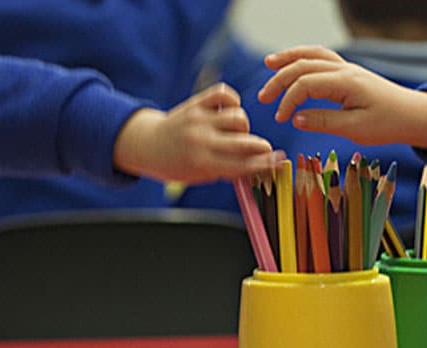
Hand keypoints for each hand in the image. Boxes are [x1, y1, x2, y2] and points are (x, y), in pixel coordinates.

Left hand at [114, 84, 280, 182]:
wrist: (147, 144)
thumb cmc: (177, 165)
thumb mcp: (200, 176)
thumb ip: (227, 171)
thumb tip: (258, 166)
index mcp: (201, 164)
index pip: (241, 165)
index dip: (264, 163)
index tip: (279, 161)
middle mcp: (201, 140)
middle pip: (243, 141)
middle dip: (261, 146)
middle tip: (266, 149)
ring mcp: (198, 120)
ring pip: (238, 117)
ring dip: (244, 126)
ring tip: (237, 132)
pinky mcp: (196, 103)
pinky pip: (224, 93)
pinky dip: (232, 101)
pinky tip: (229, 110)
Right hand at [257, 46, 426, 151]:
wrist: (414, 115)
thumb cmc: (389, 123)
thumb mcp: (356, 129)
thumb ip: (324, 122)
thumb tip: (296, 118)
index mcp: (346, 82)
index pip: (306, 84)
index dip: (288, 100)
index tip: (281, 118)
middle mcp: (345, 70)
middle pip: (304, 65)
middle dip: (280, 79)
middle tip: (262, 98)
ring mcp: (347, 69)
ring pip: (313, 55)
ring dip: (289, 59)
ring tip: (269, 64)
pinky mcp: (349, 73)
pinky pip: (322, 58)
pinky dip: (304, 58)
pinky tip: (293, 64)